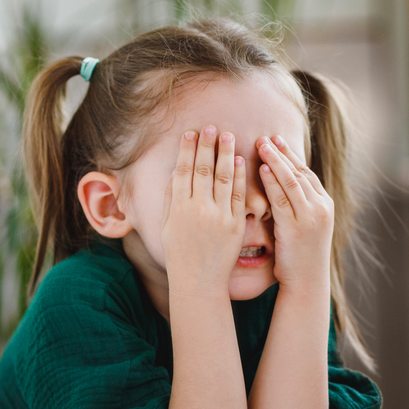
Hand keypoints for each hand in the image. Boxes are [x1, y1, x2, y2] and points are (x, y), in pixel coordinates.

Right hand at [161, 125, 246, 294]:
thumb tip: (175, 171)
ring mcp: (218, 216)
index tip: (191, 133)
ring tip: (227, 136)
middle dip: (207, 146)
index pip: (182, 171)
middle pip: (202, 169)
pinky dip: (239, 176)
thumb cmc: (180, 254)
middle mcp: (197, 209)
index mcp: (178, 208)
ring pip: (222, 178)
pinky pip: (238, 195)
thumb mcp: (168, 225)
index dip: (187, 150)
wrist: (198, 281)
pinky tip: (240, 160)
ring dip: (225, 154)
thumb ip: (171, 198)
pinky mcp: (235, 224)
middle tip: (211, 127)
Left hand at [256, 135, 333, 293]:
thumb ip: (295, 207)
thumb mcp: (302, 227)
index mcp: (323, 205)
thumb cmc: (299, 258)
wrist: (307, 283)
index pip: (305, 173)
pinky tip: (262, 169)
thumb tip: (279, 189)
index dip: (290, 155)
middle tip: (265, 136)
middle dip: (282, 152)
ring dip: (276, 160)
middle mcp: (320, 207)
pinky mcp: (298, 226)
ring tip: (261, 144)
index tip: (276, 139)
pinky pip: (283, 198)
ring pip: (292, 181)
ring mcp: (310, 216)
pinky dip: (273, 182)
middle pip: (299, 172)